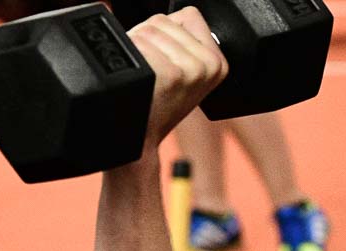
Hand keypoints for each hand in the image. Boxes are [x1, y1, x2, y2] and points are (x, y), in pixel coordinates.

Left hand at [127, 8, 228, 150]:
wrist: (139, 139)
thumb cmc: (155, 104)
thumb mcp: (185, 74)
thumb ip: (186, 42)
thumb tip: (176, 17)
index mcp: (219, 63)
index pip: (188, 15)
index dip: (167, 34)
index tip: (165, 62)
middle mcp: (210, 65)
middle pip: (164, 20)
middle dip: (148, 40)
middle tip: (150, 73)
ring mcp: (192, 69)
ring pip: (150, 29)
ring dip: (135, 48)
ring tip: (143, 77)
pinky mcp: (171, 74)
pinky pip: (138, 41)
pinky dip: (126, 56)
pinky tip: (136, 80)